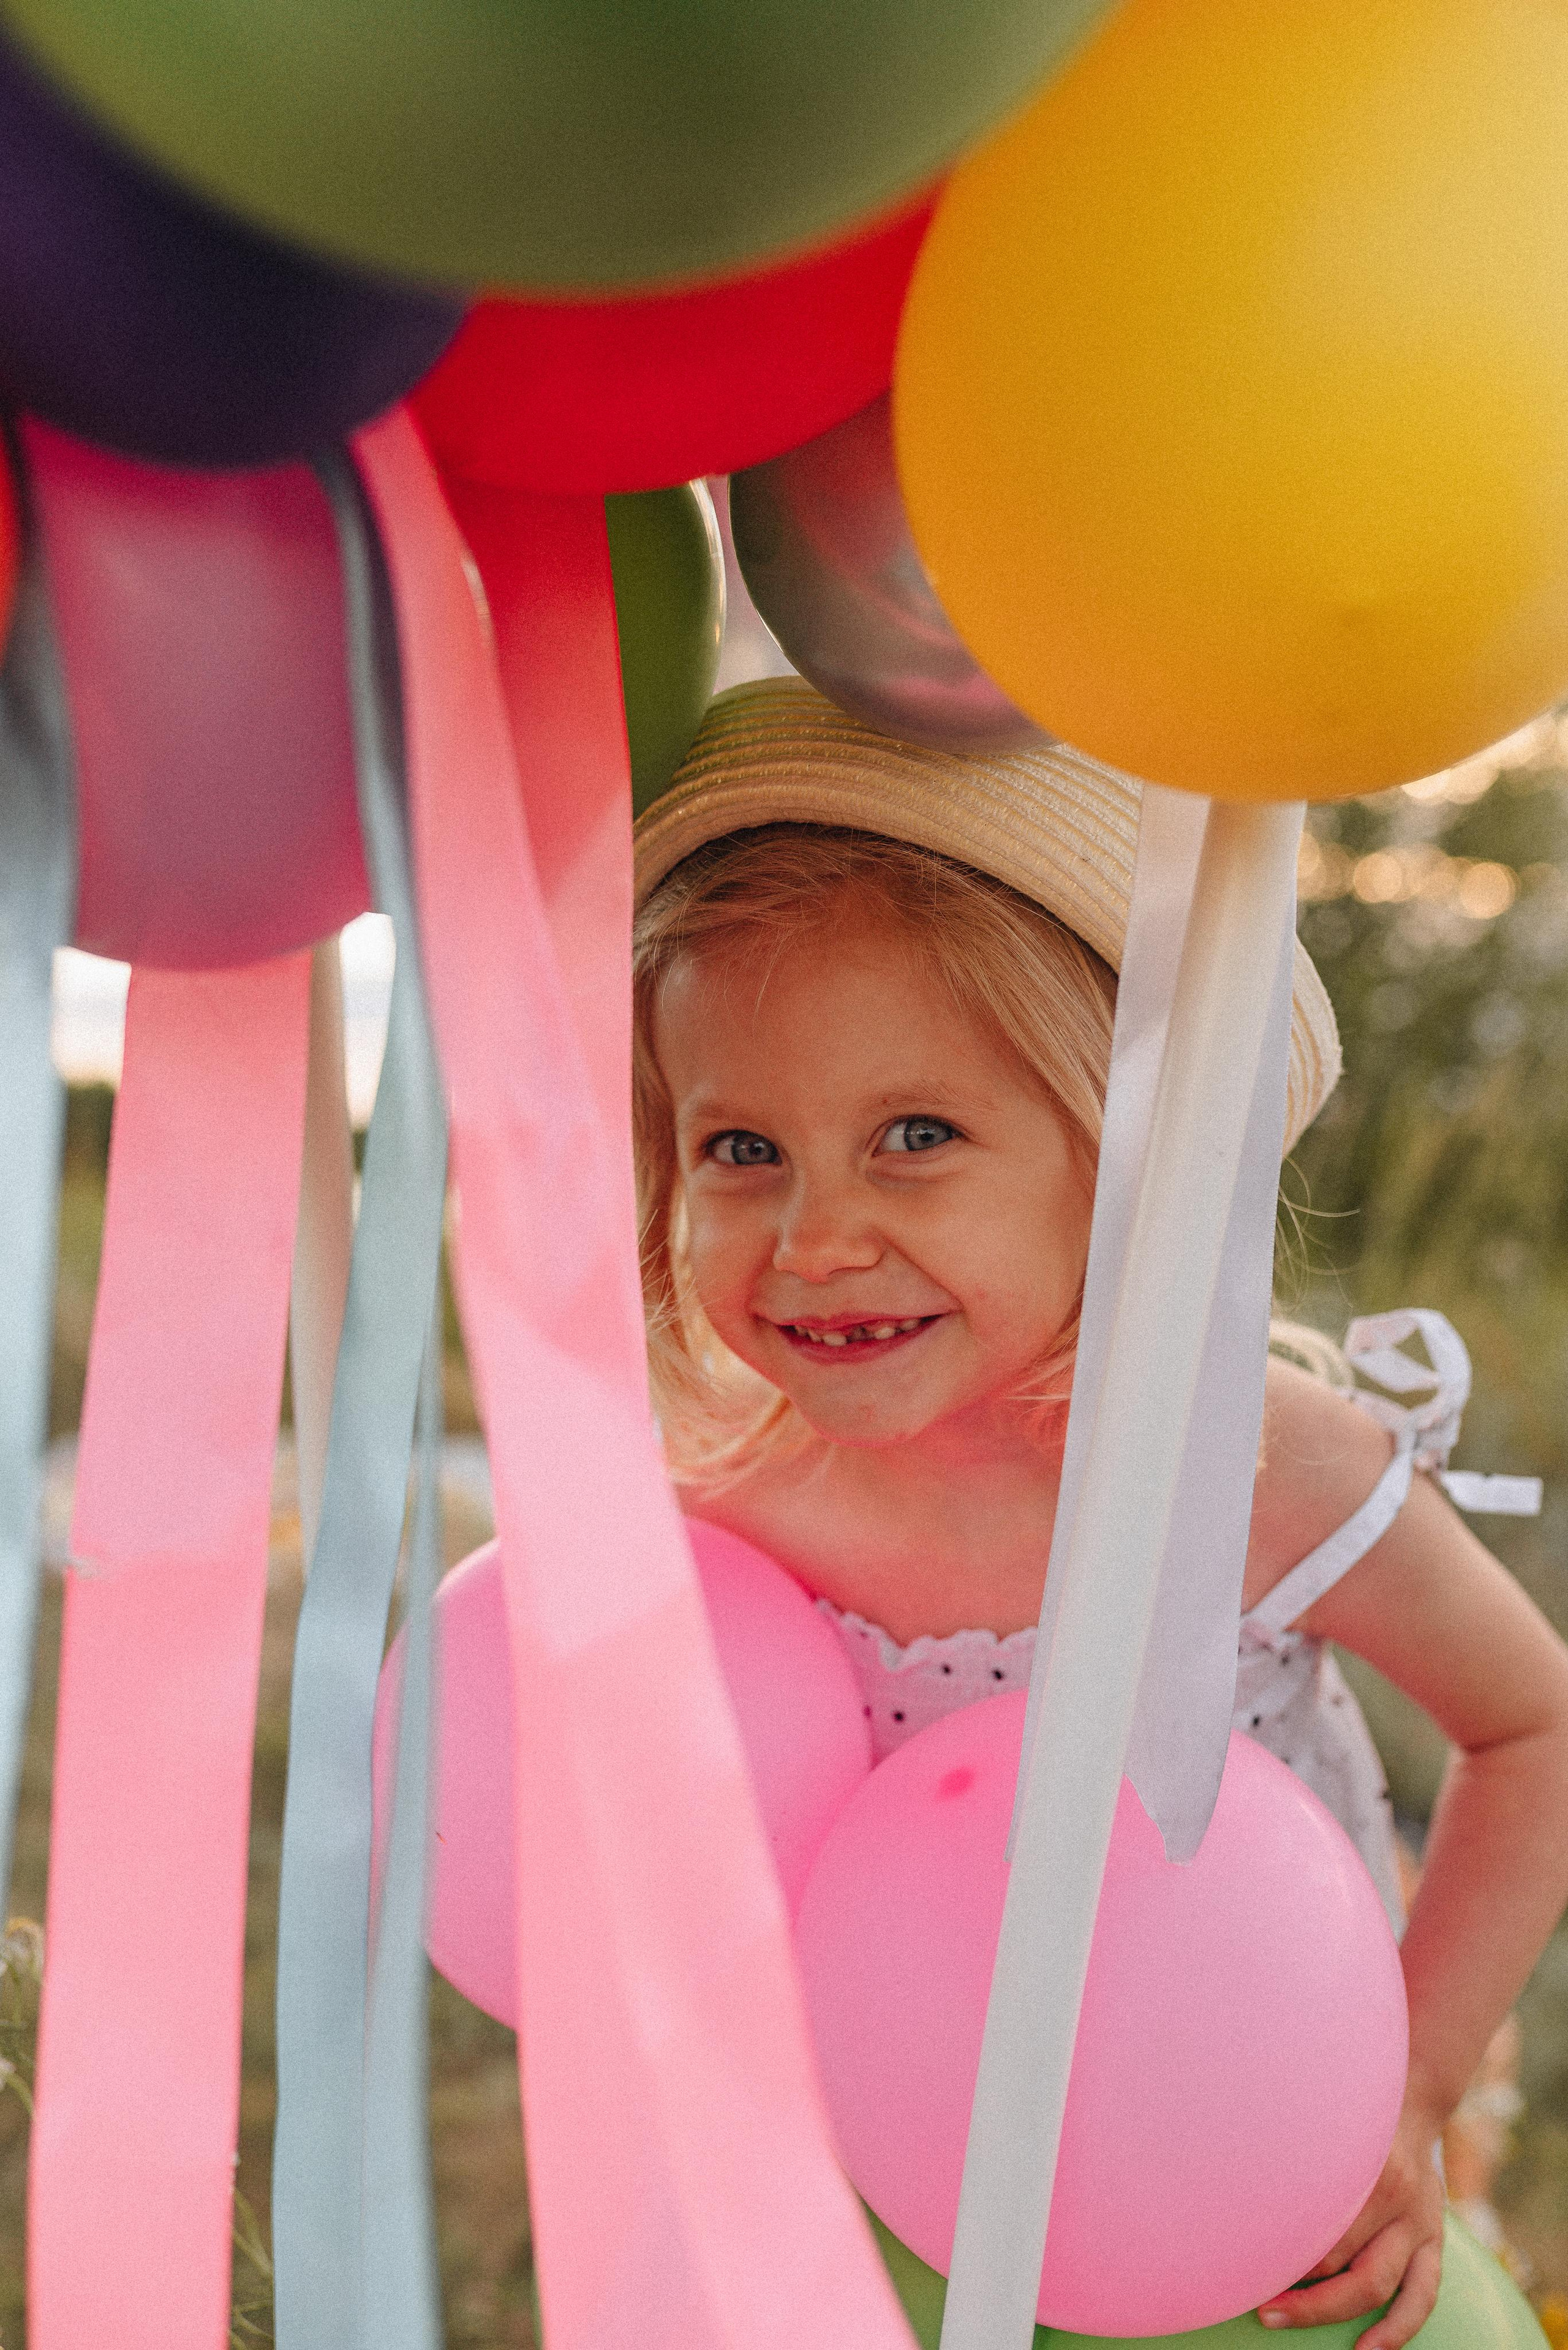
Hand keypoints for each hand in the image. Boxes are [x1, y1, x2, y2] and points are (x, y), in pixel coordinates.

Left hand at [1256, 2101, 1445, 2346]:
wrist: (1414, 2099)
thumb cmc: (1352, 2114)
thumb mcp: (1322, 2120)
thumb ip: (1291, 2149)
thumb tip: (1235, 2181)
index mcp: (1363, 2165)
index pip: (1315, 2224)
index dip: (1280, 2250)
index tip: (1246, 2264)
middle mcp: (1395, 2196)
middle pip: (1340, 2259)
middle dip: (1299, 2289)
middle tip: (1260, 2304)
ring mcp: (1419, 2222)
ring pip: (1379, 2284)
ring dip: (1331, 2310)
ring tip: (1287, 2321)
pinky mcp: (1434, 2240)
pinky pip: (1421, 2295)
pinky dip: (1397, 2329)